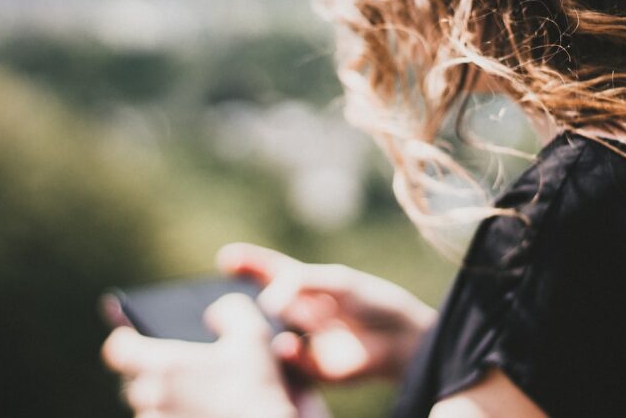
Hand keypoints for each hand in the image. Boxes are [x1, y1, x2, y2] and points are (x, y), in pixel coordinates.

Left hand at [102, 293, 299, 417]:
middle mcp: (150, 400)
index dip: (127, 340)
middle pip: (134, 382)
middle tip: (185, 377)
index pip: (117, 348)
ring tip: (199, 402)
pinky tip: (202, 416)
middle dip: (154, 377)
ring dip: (166, 404)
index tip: (137, 341)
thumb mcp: (254, 336)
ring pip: (148, 410)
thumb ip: (230, 309)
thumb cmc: (257, 392)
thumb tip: (214, 314)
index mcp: (164, 366)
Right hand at [217, 242, 437, 383]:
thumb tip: (267, 299)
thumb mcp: (338, 282)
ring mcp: (304, 340)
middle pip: (263, 302)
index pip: (273, 271)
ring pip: (268, 336)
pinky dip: (284, 351)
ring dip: (258, 329)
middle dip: (240, 298)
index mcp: (309, 286)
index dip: (250, 263)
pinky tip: (290, 345)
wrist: (401, 340)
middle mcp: (302, 313)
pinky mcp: (310, 369)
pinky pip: (286, 360)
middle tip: (224, 298)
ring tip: (266, 314)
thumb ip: (301, 283)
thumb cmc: (374, 303)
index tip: (226, 257)